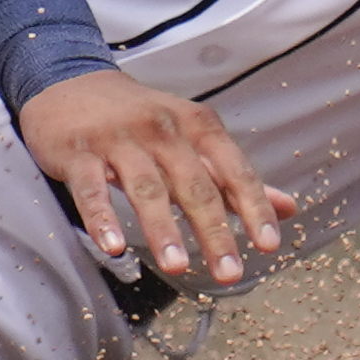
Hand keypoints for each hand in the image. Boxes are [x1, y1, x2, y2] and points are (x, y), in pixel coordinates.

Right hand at [17, 69, 295, 285]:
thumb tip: (288, 209)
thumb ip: (233, 178)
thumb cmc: (142, 122)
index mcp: (198, 125)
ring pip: (146, 186)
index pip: (234, 170)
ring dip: (162, 228)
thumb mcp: (192, 140)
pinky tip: (114, 247)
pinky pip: (90, 188)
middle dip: (214, 231)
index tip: (269, 245)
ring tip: (177, 267)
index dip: (254, 207)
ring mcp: (118, 138)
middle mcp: (163, 128)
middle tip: (230, 274)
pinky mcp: (78, 151)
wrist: (70, 85)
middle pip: (194, 184)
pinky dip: (102, 217)